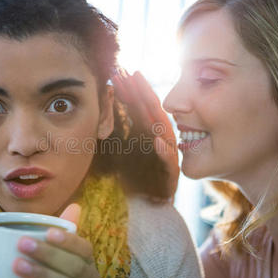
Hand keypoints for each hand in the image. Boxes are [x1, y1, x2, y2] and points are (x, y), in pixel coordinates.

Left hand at [13, 204, 99, 277]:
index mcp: (88, 263)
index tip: (49, 232)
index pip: (84, 249)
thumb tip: (75, 206)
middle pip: (75, 268)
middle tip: (22, 243)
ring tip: (17, 265)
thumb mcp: (65, 255)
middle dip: (49, 255)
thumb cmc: (61, 275)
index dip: (68, 241)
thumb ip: (67, 234)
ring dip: (43, 274)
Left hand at [112, 69, 178, 195]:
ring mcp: (166, 155)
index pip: (139, 107)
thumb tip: (107, 102)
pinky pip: (168, 161)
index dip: (130, 90)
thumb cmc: (136, 176)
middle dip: (143, 93)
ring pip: (162, 131)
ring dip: (155, 115)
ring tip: (146, 97)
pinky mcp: (170, 173)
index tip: (119, 73)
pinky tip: (156, 141)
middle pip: (151, 112)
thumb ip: (117, 127)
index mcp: (146, 132)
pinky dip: (163, 151)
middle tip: (132, 73)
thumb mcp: (120, 149)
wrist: (149, 203)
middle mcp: (158, 139)